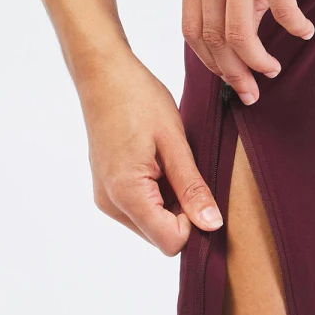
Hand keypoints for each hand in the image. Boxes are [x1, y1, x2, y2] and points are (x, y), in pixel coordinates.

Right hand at [75, 52, 221, 255]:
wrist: (102, 73)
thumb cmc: (137, 98)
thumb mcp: (174, 142)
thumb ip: (192, 187)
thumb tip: (211, 225)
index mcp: (126, 194)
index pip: (170, 241)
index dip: (193, 223)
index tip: (199, 190)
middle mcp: (111, 203)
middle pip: (159, 236)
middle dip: (182, 213)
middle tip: (186, 170)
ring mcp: (105, 197)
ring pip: (150, 223)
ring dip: (170, 203)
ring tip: (170, 162)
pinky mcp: (106, 188)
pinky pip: (139, 207)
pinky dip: (156, 194)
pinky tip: (158, 162)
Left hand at [182, 0, 314, 103]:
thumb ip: (229, 0)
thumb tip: (234, 53)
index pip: (193, 30)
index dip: (212, 63)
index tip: (233, 81)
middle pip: (214, 38)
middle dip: (234, 73)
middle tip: (254, 90)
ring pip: (240, 33)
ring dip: (258, 61)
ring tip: (274, 69)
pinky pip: (281, 12)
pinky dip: (295, 28)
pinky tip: (305, 31)